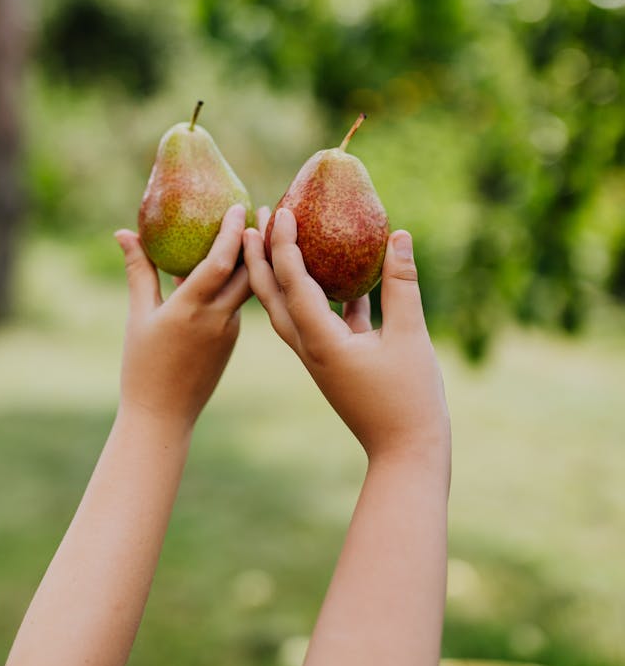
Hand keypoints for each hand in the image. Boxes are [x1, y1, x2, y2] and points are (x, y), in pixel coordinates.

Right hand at [114, 204, 250, 433]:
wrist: (162, 417)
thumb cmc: (141, 365)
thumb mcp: (137, 316)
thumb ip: (138, 272)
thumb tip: (124, 232)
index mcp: (191, 309)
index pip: (222, 262)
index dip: (233, 232)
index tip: (239, 206)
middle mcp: (217, 318)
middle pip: (247, 271)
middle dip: (254, 240)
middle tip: (255, 211)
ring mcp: (228, 331)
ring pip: (246, 287)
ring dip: (249, 260)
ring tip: (249, 232)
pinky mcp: (231, 340)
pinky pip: (237, 303)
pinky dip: (235, 282)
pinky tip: (230, 267)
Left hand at [243, 208, 449, 473]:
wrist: (406, 455)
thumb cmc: (410, 399)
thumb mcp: (410, 337)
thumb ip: (401, 285)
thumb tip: (399, 236)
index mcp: (320, 341)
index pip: (292, 283)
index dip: (283, 244)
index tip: (279, 210)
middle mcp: (309, 348)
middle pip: (272, 295)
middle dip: (259, 255)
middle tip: (255, 216)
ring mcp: (318, 357)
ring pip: (290, 307)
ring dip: (282, 272)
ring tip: (281, 237)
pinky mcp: (333, 362)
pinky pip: (318, 319)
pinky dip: (320, 293)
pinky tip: (342, 273)